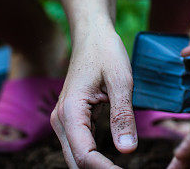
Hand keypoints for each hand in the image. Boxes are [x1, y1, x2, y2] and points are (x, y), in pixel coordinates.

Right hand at [51, 30, 135, 167]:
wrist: (91, 35)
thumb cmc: (106, 52)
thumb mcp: (121, 81)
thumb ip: (123, 115)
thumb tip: (128, 150)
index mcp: (70, 111)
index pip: (84, 155)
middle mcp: (61, 120)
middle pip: (76, 162)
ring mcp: (64, 122)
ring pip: (76, 158)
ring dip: (96, 168)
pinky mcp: (72, 121)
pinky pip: (80, 147)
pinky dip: (94, 159)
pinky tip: (112, 163)